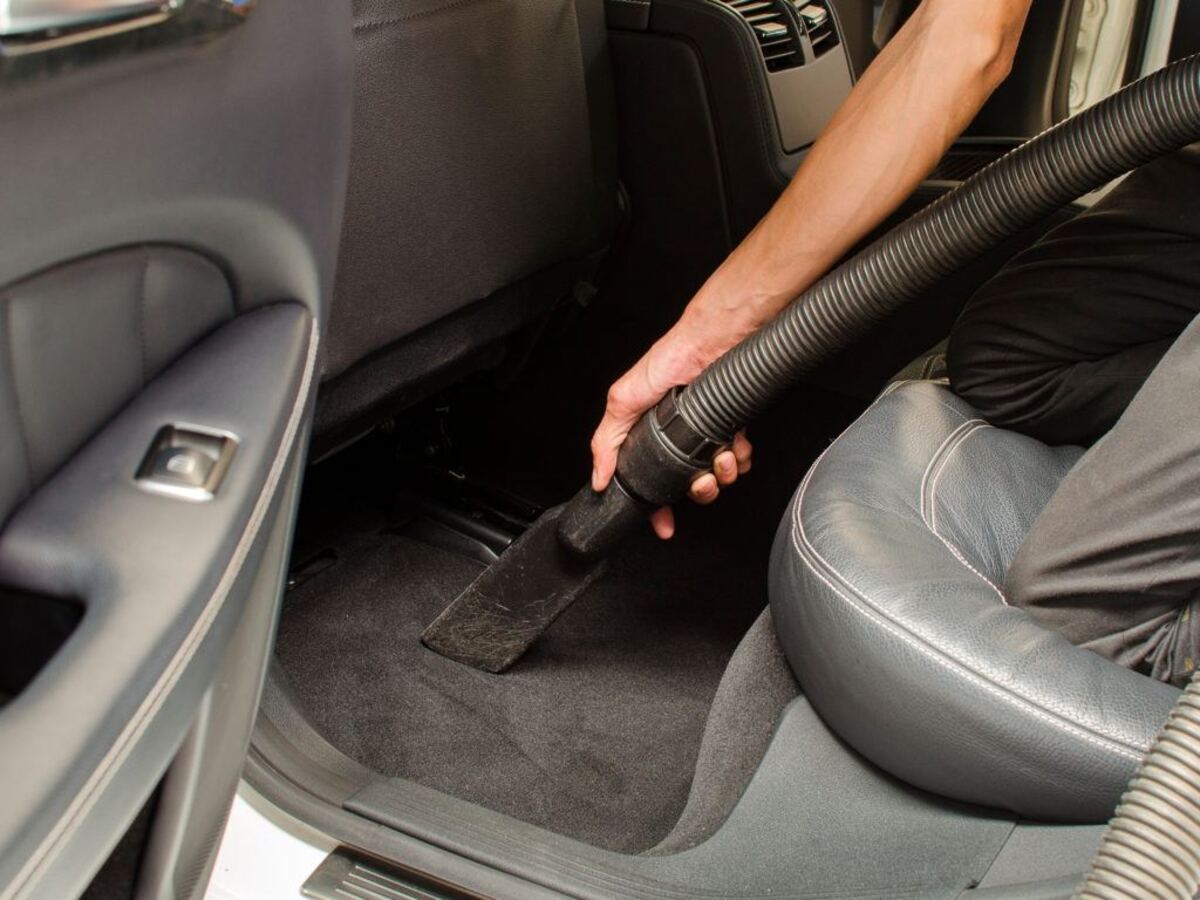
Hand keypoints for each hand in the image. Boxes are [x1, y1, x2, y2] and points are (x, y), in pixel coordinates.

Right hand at [590, 335, 752, 539]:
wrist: (713, 344)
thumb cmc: (668, 362)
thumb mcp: (622, 401)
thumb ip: (605, 441)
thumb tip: (599, 479)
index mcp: (648, 437)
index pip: (650, 483)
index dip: (657, 508)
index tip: (664, 525)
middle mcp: (678, 439)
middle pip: (689, 486)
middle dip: (699, 490)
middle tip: (701, 482)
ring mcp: (707, 435)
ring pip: (717, 476)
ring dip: (721, 474)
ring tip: (720, 458)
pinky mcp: (732, 428)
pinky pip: (739, 460)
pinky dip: (739, 458)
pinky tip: (735, 446)